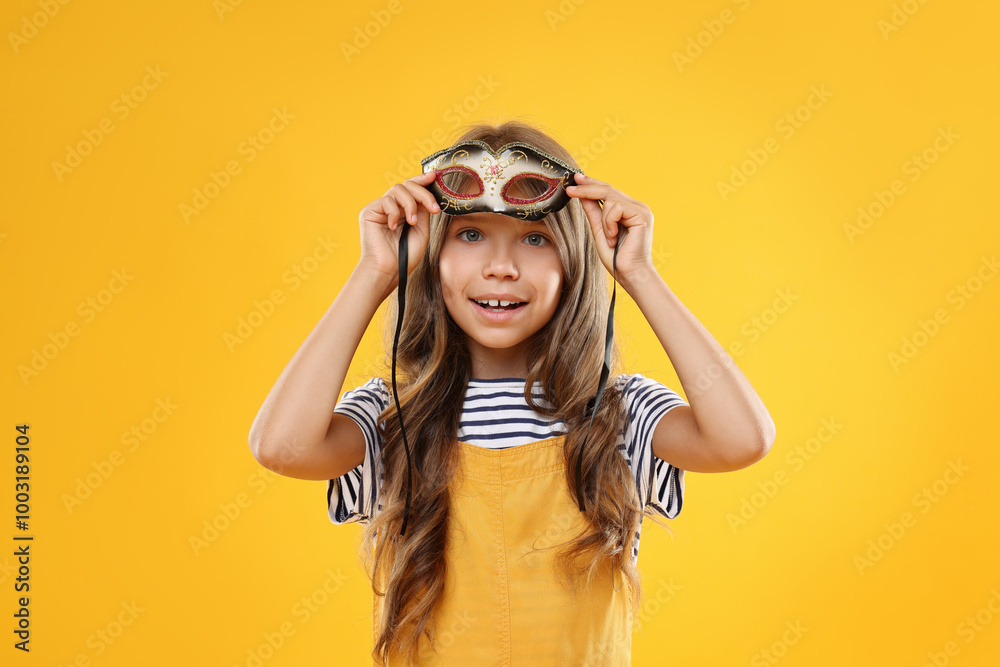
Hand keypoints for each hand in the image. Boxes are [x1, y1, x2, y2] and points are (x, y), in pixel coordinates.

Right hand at [357, 170, 440, 288]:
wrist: (388, 270)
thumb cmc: (405, 255)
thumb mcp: (421, 230)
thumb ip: (423, 210)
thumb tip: (427, 193)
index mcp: (404, 210)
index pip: (413, 189)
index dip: (423, 180)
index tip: (435, 176)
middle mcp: (392, 207)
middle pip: (408, 185)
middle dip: (423, 193)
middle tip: (433, 208)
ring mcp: (380, 208)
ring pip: (398, 189)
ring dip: (410, 204)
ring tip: (412, 222)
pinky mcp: (370, 211)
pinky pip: (386, 201)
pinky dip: (394, 213)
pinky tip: (393, 228)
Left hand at [565, 172, 656, 286]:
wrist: (630, 274)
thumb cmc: (616, 258)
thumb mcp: (599, 231)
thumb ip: (593, 212)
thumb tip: (582, 194)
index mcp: (627, 210)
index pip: (607, 191)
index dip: (590, 184)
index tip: (575, 179)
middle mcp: (636, 207)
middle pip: (607, 189)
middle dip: (587, 188)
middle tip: (570, 187)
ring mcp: (641, 210)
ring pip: (610, 199)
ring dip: (603, 220)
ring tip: (609, 237)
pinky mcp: (642, 214)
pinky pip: (616, 207)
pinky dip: (610, 222)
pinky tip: (614, 236)